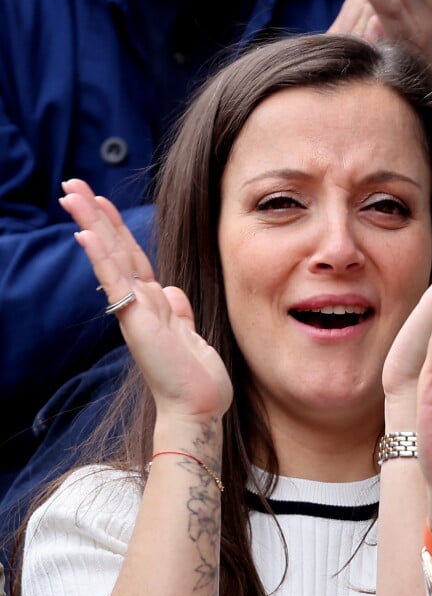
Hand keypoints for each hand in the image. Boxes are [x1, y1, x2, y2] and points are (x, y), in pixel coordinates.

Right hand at [59, 180, 232, 422]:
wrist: (198, 409)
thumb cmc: (196, 380)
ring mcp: (135, 311)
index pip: (132, 257)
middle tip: (71, 186)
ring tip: (70, 194)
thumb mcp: (191, 335)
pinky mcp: (135, 320)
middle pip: (116, 249)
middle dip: (95, 215)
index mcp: (154, 304)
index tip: (102, 201)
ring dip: (92, 223)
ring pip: (112, 257)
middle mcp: (140, 303)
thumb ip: (179, 311)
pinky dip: (101, 257)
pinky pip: (116, 282)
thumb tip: (170, 289)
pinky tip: (85, 234)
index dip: (118, 228)